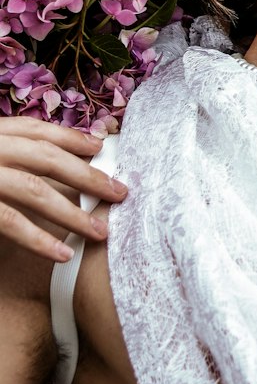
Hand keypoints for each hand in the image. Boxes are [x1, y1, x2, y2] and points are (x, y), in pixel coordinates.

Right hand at [0, 119, 125, 260]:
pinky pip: (11, 222)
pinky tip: (64, 253)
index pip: (34, 130)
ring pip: (36, 191)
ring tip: (100, 233)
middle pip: (46, 158)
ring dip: (73, 214)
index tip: (100, 147)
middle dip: (87, 176)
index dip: (69, 138)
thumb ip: (10, 154)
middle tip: (120, 193)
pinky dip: (39, 239)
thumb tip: (57, 159)